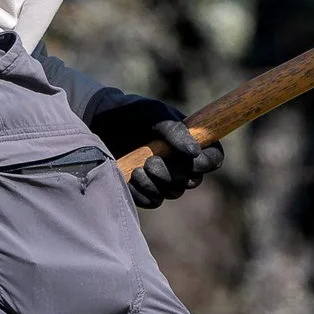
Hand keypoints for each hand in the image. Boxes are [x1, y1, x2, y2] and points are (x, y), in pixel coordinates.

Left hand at [84, 93, 223, 207]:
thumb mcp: (153, 114)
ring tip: (137, 170)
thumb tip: (194, 152)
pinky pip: (153, 201)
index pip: (213, 159)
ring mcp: (165, 177)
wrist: (100, 122)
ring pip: (173, 193)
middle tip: (150, 162)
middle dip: (173, 175)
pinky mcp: (146, 189)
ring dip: (156, 185)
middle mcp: (183, 162)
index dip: (206, 164)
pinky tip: (129, 180)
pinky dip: (142, 193)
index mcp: (192, 140)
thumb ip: (174, 130)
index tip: (190, 160)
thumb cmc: (131, 113)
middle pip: (193, 180)